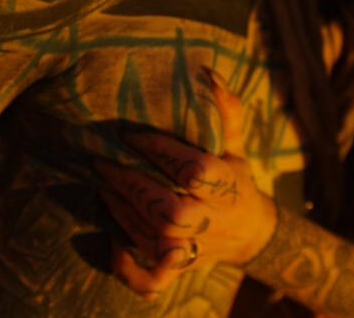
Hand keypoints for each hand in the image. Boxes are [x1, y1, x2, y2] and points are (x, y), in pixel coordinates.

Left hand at [93, 67, 277, 298]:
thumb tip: (208, 72)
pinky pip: (153, 280)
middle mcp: (213, 219)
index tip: (132, 132)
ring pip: (156, 239)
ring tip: (100, 183)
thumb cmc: (237, 179)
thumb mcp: (236, 145)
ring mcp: (197, 248)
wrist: (253, 234)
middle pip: (172, 212)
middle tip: (102, 160)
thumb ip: (224, 111)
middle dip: (133, 186)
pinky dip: (129, 268)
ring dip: (123, 212)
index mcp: (229, 185)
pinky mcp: (182, 268)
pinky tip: (111, 243)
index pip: (195, 169)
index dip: (161, 151)